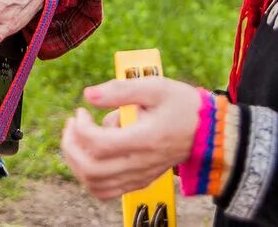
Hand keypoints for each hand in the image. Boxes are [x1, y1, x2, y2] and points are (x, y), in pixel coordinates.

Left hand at [61, 77, 200, 199]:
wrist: (207, 131)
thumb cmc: (182, 105)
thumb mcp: (155, 87)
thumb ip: (120, 90)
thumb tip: (88, 95)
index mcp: (145, 139)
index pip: (99, 144)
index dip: (81, 128)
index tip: (82, 111)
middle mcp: (140, 164)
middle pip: (90, 168)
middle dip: (71, 145)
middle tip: (73, 124)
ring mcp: (139, 176)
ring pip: (94, 184)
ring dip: (76, 162)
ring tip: (78, 139)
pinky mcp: (139, 182)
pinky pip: (105, 191)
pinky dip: (89, 176)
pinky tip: (91, 154)